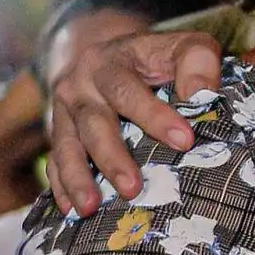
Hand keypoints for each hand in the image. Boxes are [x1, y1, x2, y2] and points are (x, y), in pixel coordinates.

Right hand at [41, 26, 230, 215]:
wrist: (109, 55)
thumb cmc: (157, 58)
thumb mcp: (181, 46)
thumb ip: (197, 61)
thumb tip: (201, 94)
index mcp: (112, 60)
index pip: (128, 89)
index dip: (155, 115)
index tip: (184, 140)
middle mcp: (81, 83)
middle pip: (93, 122)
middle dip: (112, 157)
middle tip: (132, 188)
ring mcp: (64, 109)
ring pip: (66, 144)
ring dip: (78, 177)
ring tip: (91, 207)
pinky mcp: (58, 131)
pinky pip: (54, 159)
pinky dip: (61, 184)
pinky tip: (71, 209)